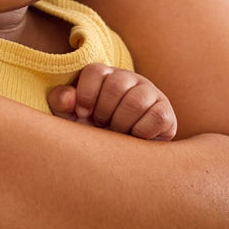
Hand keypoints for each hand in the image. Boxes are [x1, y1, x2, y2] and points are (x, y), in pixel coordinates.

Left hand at [48, 64, 177, 139]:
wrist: (123, 157)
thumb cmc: (94, 132)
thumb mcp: (73, 118)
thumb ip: (62, 103)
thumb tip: (68, 98)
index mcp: (105, 76)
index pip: (95, 71)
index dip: (85, 94)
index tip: (82, 114)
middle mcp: (129, 79)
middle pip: (116, 85)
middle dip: (104, 112)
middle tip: (101, 125)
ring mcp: (150, 93)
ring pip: (136, 101)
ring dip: (121, 123)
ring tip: (116, 133)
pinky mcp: (165, 112)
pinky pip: (156, 117)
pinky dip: (141, 131)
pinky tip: (134, 137)